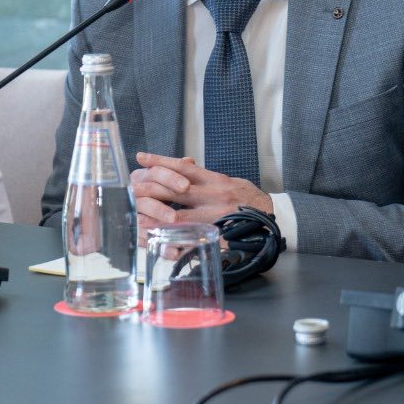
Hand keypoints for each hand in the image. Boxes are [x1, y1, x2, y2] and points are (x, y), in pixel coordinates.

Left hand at [130, 152, 271, 241]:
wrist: (273, 219)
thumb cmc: (247, 199)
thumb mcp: (227, 181)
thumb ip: (204, 176)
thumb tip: (183, 163)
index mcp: (215, 181)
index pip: (183, 167)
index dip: (160, 162)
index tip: (140, 158)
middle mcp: (215, 197)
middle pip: (176, 191)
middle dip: (151, 190)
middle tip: (130, 189)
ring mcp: (216, 218)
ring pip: (181, 218)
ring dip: (156, 220)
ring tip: (136, 219)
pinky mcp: (219, 237)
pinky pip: (194, 241)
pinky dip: (176, 243)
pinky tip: (160, 245)